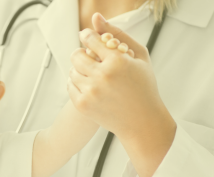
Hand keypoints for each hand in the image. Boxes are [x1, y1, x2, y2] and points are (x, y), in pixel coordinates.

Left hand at [68, 13, 172, 142]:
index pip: (90, 39)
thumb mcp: (138, 56)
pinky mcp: (83, 105)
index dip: (87, 36)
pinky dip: (77, 84)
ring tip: (92, 73)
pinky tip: (89, 85)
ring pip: (72, 71)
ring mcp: (91, 92)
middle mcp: (102, 76)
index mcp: (117, 61)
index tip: (87, 37)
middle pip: (76, 55)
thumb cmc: (143, 86)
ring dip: (80, 70)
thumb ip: (117, 33)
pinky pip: (70, 86)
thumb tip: (95, 17)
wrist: (141, 121)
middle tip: (88, 57)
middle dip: (81, 54)